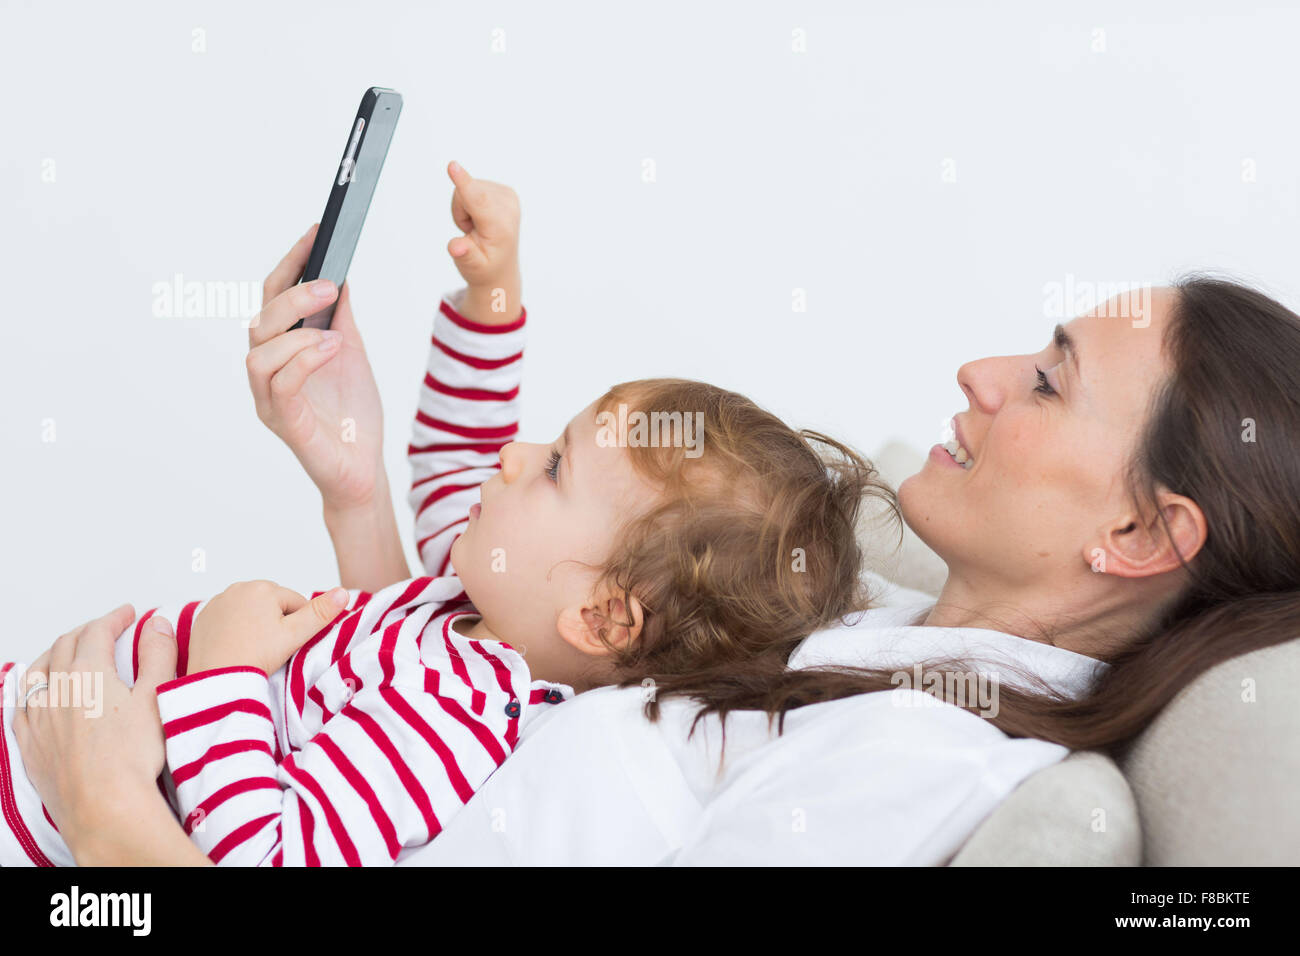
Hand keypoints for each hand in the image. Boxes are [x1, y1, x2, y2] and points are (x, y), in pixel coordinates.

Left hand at [12, 605, 175, 857]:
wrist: (104, 805)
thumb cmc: (131, 757)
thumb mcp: (157, 696)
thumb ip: (157, 654)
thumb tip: (155, 625)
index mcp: (88, 673)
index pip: (98, 631)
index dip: (114, 618)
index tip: (127, 615)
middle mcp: (56, 690)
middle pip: (65, 646)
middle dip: (86, 631)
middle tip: (104, 629)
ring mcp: (38, 718)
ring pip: (37, 672)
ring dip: (53, 654)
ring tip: (66, 652)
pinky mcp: (30, 744)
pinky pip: (20, 706)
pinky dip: (30, 690)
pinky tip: (36, 694)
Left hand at [187, 580, 350, 676]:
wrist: (216, 679)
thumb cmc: (255, 657)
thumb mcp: (295, 635)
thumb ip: (321, 613)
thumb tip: (344, 592)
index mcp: (263, 588)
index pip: (296, 602)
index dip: (299, 624)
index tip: (290, 644)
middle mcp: (238, 588)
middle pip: (272, 604)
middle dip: (277, 621)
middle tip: (272, 648)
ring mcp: (218, 602)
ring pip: (251, 610)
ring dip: (257, 623)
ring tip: (255, 648)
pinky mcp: (204, 617)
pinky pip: (229, 617)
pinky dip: (236, 628)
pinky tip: (237, 646)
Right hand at [247, 224, 386, 510]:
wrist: (364, 468)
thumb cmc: (353, 414)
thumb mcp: (352, 353)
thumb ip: (340, 317)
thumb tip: (339, 272)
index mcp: (280, 351)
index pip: (272, 298)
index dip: (291, 263)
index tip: (317, 232)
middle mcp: (266, 373)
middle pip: (259, 321)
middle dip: (293, 294)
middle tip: (329, 282)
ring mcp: (271, 401)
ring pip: (260, 353)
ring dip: (297, 331)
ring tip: (335, 329)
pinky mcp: (286, 425)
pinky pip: (282, 387)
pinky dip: (304, 360)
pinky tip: (331, 348)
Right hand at [446, 161, 521, 322]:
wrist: (501, 266)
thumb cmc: (484, 267)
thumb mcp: (472, 268)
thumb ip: (465, 255)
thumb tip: (456, 247)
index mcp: (501, 228)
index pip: (479, 201)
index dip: (464, 183)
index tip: (452, 165)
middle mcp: (508, 207)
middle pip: (464, 193)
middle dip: (459, 212)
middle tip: (471, 232)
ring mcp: (508, 196)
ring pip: (466, 187)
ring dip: (464, 208)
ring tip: (476, 227)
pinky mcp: (504, 190)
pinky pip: (472, 185)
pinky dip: (470, 202)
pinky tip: (481, 219)